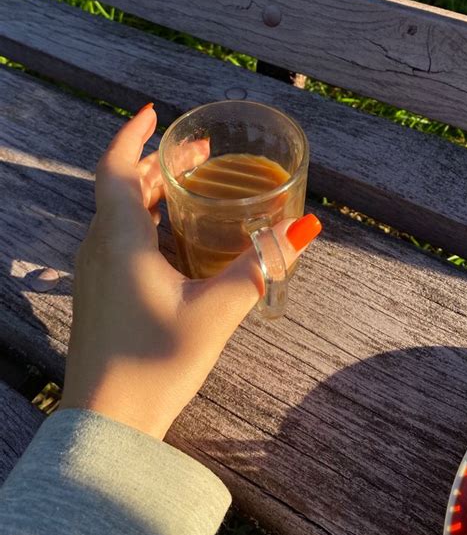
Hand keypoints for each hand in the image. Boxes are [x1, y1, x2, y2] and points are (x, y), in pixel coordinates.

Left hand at [61, 105, 320, 438]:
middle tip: (199, 152)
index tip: (154, 112)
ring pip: (121, 213)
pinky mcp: (100, 292)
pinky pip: (120, 237)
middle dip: (160, 163)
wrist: (107, 422)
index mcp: (120, 239)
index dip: (133, 134)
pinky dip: (147, 220)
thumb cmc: (155, 363)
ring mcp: (95, 271)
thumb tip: (304, 229)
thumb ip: (260, 268)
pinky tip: (177, 237)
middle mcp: (101, 246)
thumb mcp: (216, 312)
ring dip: (153, 191)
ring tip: (192, 185)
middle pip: (125, 187)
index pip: (118, 167)